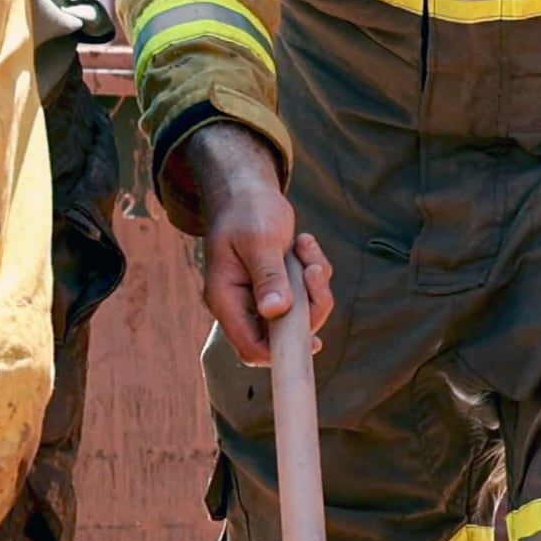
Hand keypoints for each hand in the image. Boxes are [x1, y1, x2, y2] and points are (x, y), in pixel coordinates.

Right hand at [180, 122, 334, 364]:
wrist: (246, 189)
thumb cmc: (246, 209)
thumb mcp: (259, 240)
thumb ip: (268, 276)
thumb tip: (275, 311)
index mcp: (226, 298)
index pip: (251, 346)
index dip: (281, 352)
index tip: (311, 338)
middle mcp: (242, 304)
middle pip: (282, 336)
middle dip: (309, 307)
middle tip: (313, 269)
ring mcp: (261, 297)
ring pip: (300, 315)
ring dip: (314, 285)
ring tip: (305, 246)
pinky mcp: (279, 286)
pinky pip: (307, 295)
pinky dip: (313, 272)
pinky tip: (303, 243)